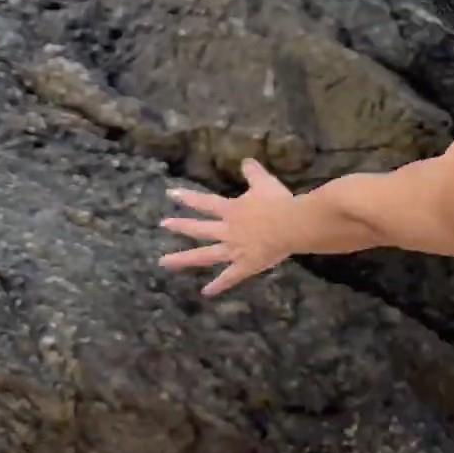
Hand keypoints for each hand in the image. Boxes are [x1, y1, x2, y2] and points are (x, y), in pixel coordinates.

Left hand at [157, 159, 299, 296]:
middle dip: (180, 226)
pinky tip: (206, 292)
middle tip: (163, 224)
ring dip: (183, 258)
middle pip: (199, 229)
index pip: (205, 203)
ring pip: (205, 255)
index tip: (170, 194)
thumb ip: (253, 172)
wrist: (291, 224)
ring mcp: (234, 250)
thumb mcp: (265, 182)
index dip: (188, 198)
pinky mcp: (245, 266)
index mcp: (231, 210)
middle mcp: (227, 231)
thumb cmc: (278, 202)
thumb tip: (245, 160)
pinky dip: (219, 285)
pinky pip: (230, 277)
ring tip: (164, 262)